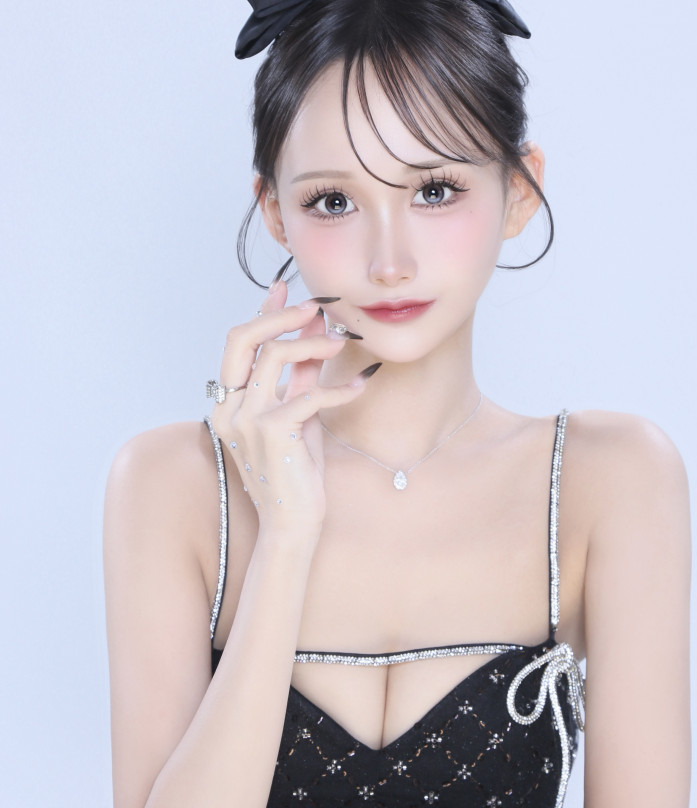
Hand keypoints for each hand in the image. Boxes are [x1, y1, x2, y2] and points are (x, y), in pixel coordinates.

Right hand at [210, 280, 378, 530]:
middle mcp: (228, 407)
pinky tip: (358, 387)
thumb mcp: (297, 412)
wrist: (292, 521)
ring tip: (341, 347)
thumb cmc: (295, 469)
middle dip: (279, 315)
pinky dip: (337, 388)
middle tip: (315, 309)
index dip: (262, 311)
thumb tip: (313, 328)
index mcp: (227, 401)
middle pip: (241, 338)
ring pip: (275, 356)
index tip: (283, 286)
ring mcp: (245, 419)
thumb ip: (300, 373)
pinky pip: (307, 394)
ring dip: (313, 344)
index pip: (238, 343)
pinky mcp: (272, 432)